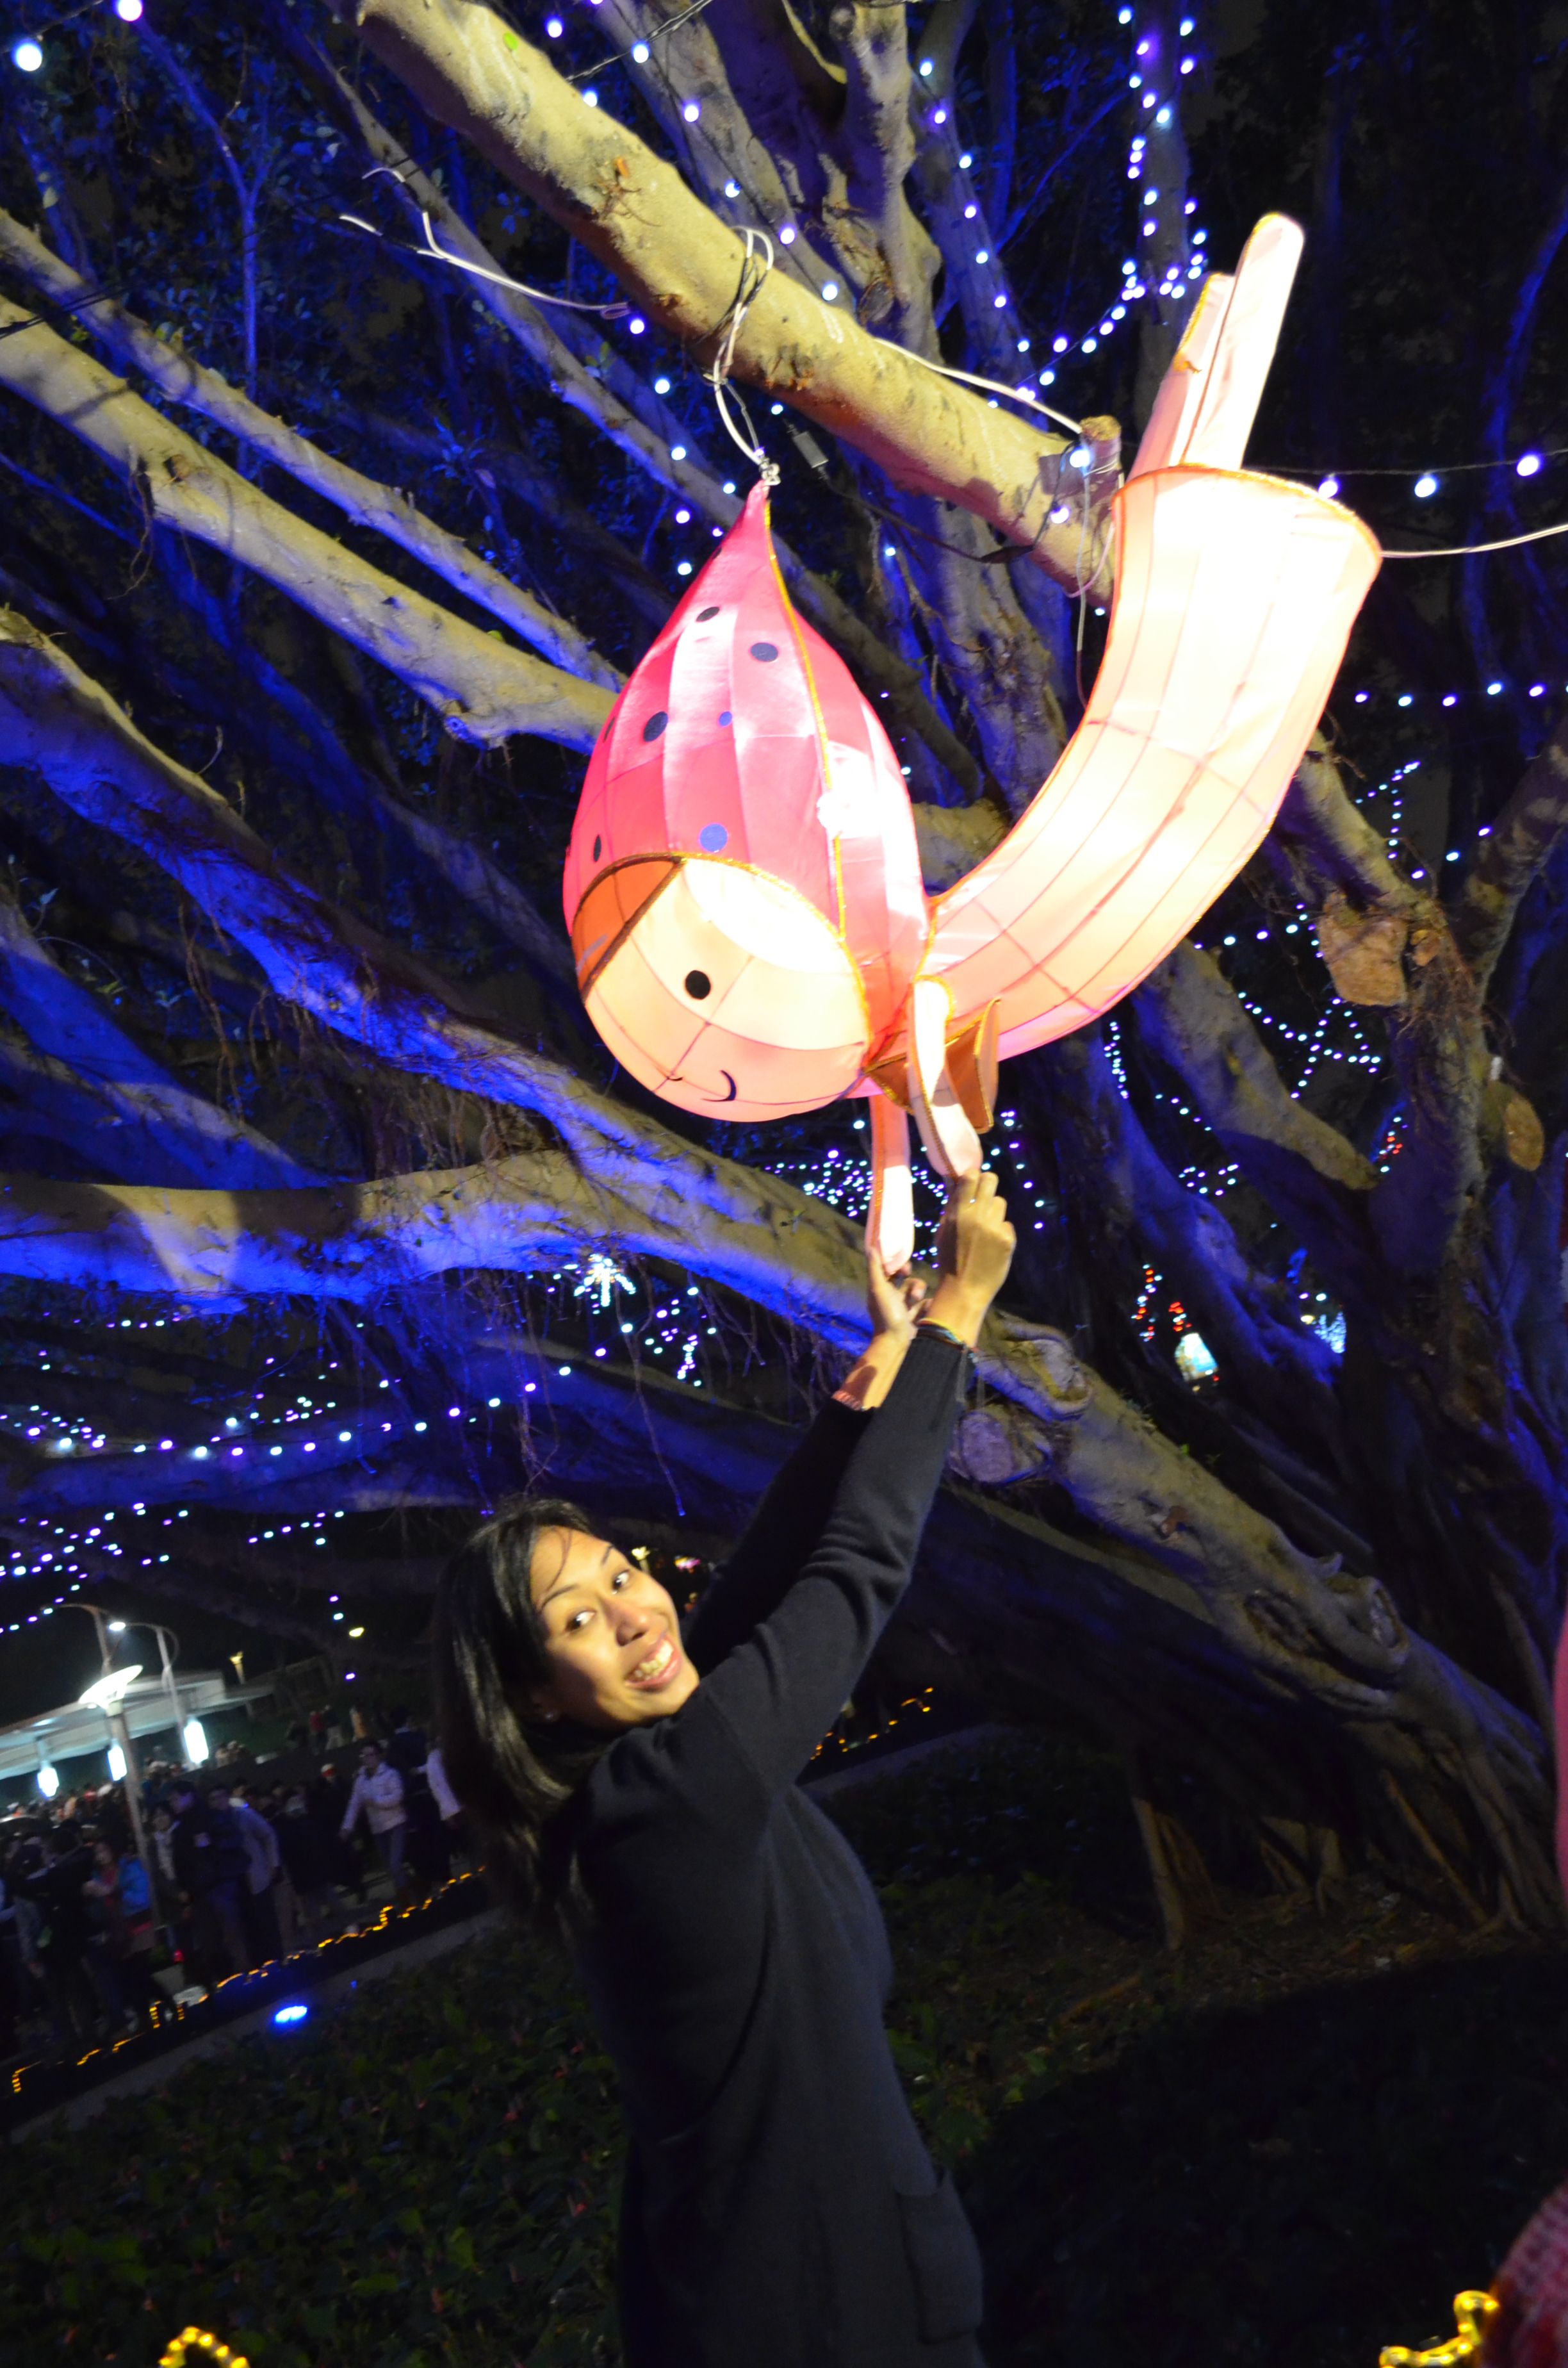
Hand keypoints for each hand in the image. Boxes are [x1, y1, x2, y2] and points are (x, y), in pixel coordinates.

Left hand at [865, 1250, 927, 1341]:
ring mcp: (906, 1309)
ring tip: (916, 1299)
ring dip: (918, 1291)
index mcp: (882, 1290)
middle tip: (912, 1281)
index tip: (903, 1264)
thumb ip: (875, 1267)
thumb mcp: (878, 1288)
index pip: (889, 1271)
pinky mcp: (918, 1317)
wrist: (899, 1343)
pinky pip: (927, 1304)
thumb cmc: (886, 1314)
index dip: (896, 1265)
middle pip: (907, 1280)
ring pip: (918, 1291)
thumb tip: (870, 1245)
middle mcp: (893, 1298)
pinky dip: (927, 1305)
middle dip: (912, 1279)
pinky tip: (925, 1310)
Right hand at [922, 1170, 1014, 1345]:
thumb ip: (950, 1207)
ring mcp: (994, 1227)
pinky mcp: (1008, 1240)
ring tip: (986, 1227)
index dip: (973, 1176)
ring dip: (993, 1211)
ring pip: (1000, 1203)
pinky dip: (1001, 1231)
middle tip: (984, 1196)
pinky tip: (993, 1244)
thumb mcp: (942, 1231)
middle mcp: (977, 1216)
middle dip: (987, 1185)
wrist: (963, 1290)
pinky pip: (1007, 1224)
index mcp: (957, 1213)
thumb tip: (956, 1184)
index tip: (972, 1183)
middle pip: (990, 1180)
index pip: (970, 1176)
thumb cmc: (949, 1261)